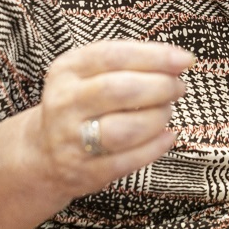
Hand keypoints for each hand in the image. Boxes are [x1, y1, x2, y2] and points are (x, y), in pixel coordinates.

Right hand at [32, 39, 193, 199]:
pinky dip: (155, 147)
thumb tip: (179, 60)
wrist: (43, 152)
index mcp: (67, 70)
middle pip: (121, 91)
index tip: (185, 60)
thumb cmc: (82, 102)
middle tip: (178, 87)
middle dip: (161, 87)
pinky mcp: (84, 172)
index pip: (114, 56)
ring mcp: (71, 140)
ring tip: (166, 111)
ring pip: (125, 129)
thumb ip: (129, 61)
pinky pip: (128, 161)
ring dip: (157, 118)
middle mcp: (64, 103)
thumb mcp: (90, 72)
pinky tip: (166, 136)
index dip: (155, 56)